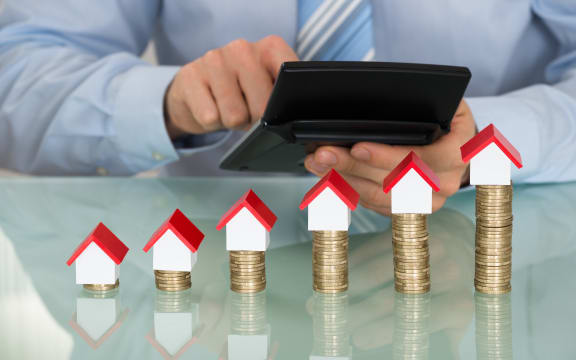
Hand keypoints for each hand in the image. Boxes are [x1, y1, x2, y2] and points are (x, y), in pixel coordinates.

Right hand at [165, 36, 298, 137]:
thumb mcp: (266, 89)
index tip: (277, 109)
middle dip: (256, 120)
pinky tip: (210, 108)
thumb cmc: (238, 93)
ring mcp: (214, 59)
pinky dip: (211, 123)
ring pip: (235, 115)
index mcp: (269, 48)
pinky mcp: (190, 75)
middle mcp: (242, 48)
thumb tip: (288, 117)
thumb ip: (283, 95)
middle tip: (247, 112)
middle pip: (262, 106)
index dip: (283, 104)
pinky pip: (209, 117)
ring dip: (232, 122)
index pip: (290, 77)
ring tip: (227, 110)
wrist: (194, 92)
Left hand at [304, 100, 476, 214]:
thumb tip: (376, 101)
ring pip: (377, 196)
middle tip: (322, 153)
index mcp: (458, 152)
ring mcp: (426, 201)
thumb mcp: (440, 101)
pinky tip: (325, 175)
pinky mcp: (405, 209)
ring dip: (342, 179)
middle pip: (391, 181)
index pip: (421, 159)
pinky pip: (371, 204)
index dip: (387, 156)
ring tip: (316, 161)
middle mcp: (446, 182)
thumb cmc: (441, 115)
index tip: (357, 147)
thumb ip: (419, 102)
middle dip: (352, 166)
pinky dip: (346, 189)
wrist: (452, 140)